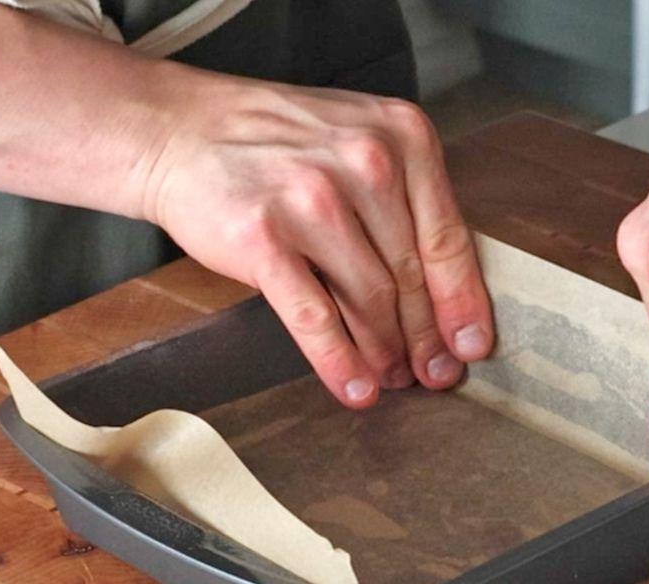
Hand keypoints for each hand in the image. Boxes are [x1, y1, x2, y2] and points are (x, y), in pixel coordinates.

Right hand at [139, 74, 493, 408]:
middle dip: (426, 337)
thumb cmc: (274, 145)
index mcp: (402, 136)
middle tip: (434, 373)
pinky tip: (355, 388)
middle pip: (411, 276)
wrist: (178, 130)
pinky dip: (340, 362)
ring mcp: (312, 199)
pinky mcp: (263, 238)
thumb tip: (444, 290)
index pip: (447, 237)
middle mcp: (365, 161)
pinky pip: (315, 317)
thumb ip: (403, 197)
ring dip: (385, 353)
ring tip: (393, 379)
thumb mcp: (356, 141)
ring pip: (370, 300)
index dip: (462, 302)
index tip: (471, 344)